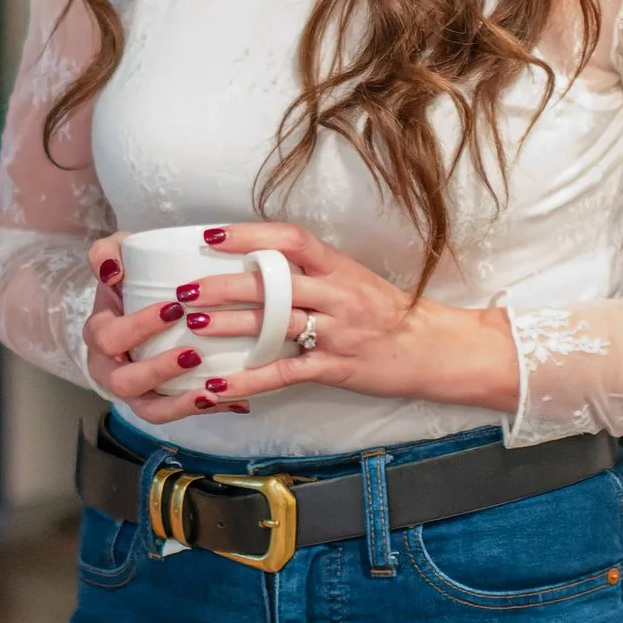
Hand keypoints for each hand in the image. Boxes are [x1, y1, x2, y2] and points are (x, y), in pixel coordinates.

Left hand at [82, 223, 518, 426]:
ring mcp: (338, 330)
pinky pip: (286, 372)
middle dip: (222, 285)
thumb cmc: (391, 314)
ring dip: (230, 326)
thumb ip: (312, 272)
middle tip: (183, 290)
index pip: (288, 240)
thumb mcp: (355, 280)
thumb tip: (259, 265)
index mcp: (339, 265)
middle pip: (271, 283)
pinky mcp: (338, 367)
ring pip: (275, 324)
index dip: (246, 236)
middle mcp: (337, 292)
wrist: (438, 348)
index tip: (207, 236)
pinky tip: (219, 385)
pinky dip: (250, 379)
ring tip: (193, 326)